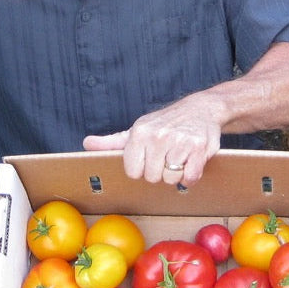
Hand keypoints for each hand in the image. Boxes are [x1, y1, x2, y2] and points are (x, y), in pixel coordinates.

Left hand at [83, 95, 221, 185]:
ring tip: (179, 157)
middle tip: (166, 156)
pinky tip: (191, 162)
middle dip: (159, 171)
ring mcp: (179, 142)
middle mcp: (158, 136)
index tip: (149, 158)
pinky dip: (191, 176)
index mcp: (140, 133)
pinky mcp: (199, 148)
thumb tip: (87, 144)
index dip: (141, 169)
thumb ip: (112, 142)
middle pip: (151, 177)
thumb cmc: (165, 123)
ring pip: (170, 179)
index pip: (133, 171)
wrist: (201, 108)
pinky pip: (189, 177)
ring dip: (176, 173)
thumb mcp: (137, 130)